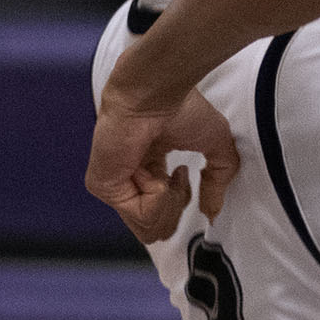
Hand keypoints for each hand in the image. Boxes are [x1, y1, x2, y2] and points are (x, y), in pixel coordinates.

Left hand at [88, 80, 238, 242]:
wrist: (156, 90)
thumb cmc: (181, 105)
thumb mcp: (215, 143)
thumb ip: (217, 182)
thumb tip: (211, 213)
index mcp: (148, 166)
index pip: (162, 210)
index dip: (181, 199)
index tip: (183, 169)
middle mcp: (128, 177)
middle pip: (156, 227)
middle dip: (175, 207)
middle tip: (176, 175)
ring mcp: (114, 183)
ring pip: (149, 228)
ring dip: (168, 203)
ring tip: (164, 173)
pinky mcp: (103, 186)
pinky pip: (140, 216)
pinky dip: (156, 196)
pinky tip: (148, 168)